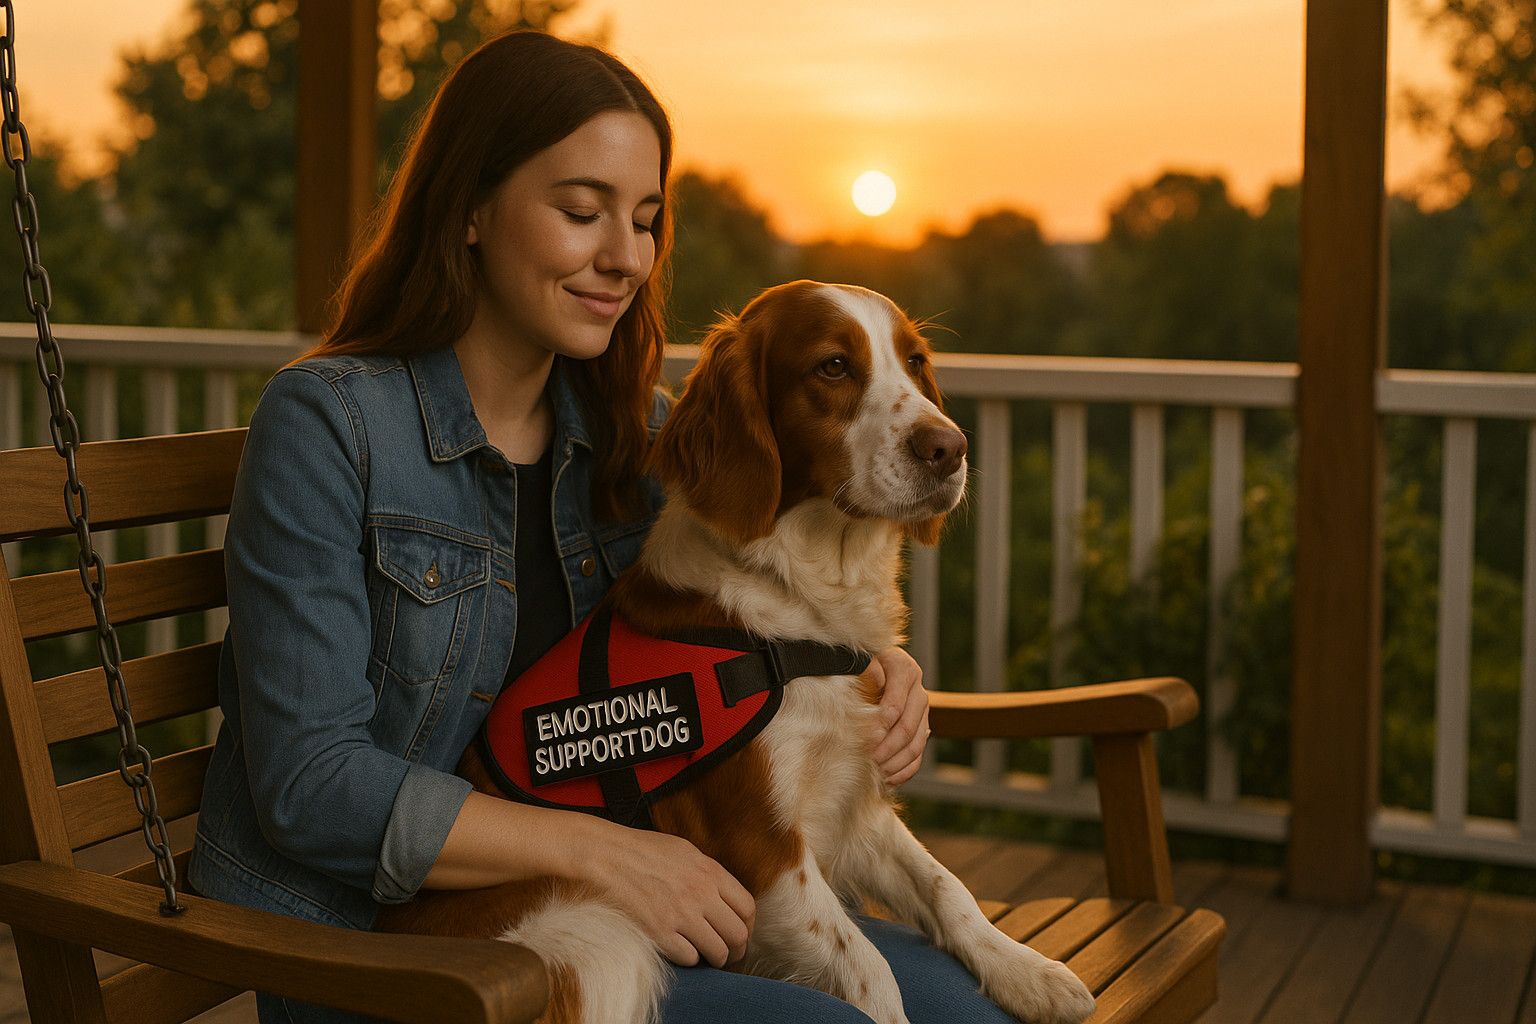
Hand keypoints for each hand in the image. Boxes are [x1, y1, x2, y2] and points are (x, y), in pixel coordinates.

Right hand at [585, 825, 754, 967]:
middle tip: (730, 953)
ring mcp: (681, 915)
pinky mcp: (659, 932)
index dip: (748, 926)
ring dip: (716, 958)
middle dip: (737, 949)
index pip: (747, 908)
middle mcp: (701, 894)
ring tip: (709, 957)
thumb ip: (709, 873)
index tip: (741, 933)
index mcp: (711, 872)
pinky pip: (688, 957)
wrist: (608, 855)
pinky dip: (689, 958)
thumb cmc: (644, 850)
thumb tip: (724, 895)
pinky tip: (682, 949)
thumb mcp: (687, 851)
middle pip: (738, 934)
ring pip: (718, 951)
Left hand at [867, 647, 929, 786]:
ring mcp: (923, 714)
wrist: (875, 670)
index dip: (881, 724)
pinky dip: (902, 772)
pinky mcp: (922, 731)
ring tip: (874, 771)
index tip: (866, 739)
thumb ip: (863, 674)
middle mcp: (918, 691)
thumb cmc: (861, 666)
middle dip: (886, 748)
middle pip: (907, 728)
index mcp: (904, 669)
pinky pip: (917, 757)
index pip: (896, 703)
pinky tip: (885, 780)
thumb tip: (868, 692)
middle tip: (867, 759)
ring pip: (915, 745)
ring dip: (894, 763)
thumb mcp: (860, 663)